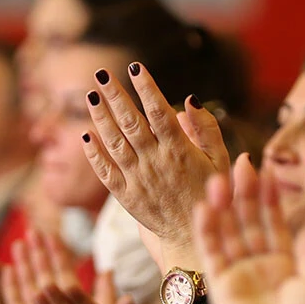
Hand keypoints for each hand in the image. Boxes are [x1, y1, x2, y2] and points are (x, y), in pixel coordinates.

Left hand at [80, 64, 228, 246]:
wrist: (194, 237)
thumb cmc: (210, 193)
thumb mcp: (219, 160)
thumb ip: (207, 129)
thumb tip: (189, 99)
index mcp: (180, 151)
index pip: (159, 112)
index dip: (146, 87)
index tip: (135, 67)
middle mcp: (156, 162)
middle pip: (131, 122)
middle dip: (115, 95)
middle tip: (101, 73)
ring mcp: (138, 180)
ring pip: (114, 143)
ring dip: (100, 118)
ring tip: (90, 95)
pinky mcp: (126, 196)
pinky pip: (105, 172)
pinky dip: (94, 154)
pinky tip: (85, 135)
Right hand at [194, 158, 304, 303]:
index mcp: (283, 261)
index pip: (274, 221)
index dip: (270, 197)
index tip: (267, 170)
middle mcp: (259, 263)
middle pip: (250, 221)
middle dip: (245, 193)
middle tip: (240, 164)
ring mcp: (238, 272)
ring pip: (229, 231)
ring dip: (223, 206)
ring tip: (219, 179)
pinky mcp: (221, 284)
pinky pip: (212, 252)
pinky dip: (208, 230)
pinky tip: (205, 208)